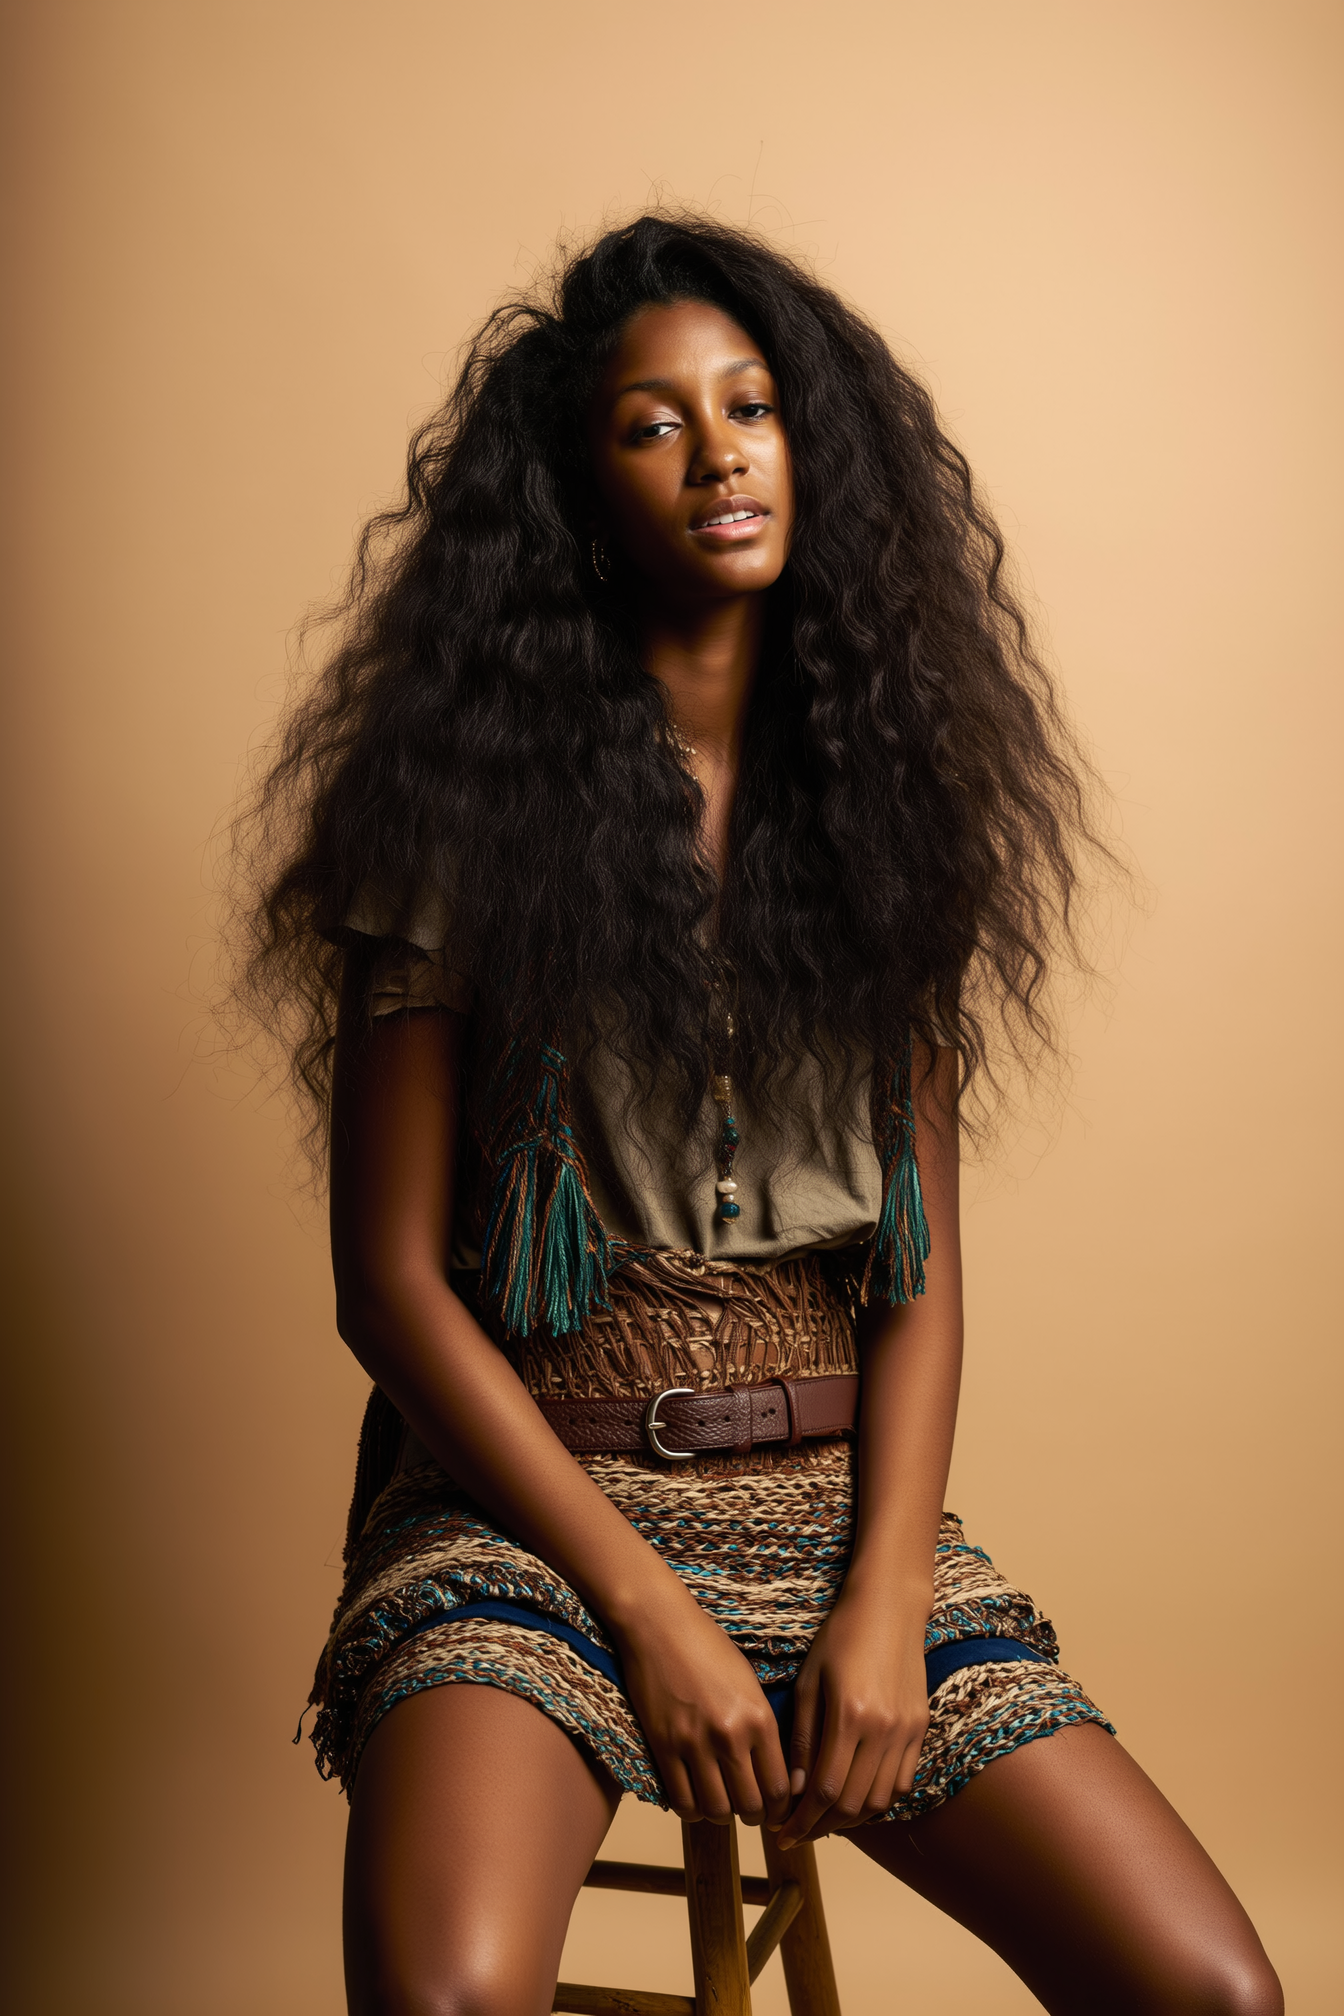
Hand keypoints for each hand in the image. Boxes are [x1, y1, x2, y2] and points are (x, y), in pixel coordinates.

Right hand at [612, 1586, 791, 1829]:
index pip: (780, 1788)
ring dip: (723, 1815)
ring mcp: (694, 1744)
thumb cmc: (709, 1647)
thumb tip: (777, 1776)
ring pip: (717, 1811)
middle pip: (750, 1807)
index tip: (777, 1810)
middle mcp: (730, 1736)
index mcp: (759, 1718)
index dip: (781, 1809)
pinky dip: (692, 1811)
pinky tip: (696, 1799)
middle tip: (750, 1809)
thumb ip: (764, 1728)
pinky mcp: (663, 1747)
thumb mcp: (751, 1684)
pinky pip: (682, 1802)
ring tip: (723, 1803)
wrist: (660, 1625)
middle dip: (754, 1816)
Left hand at [776, 1583, 929, 1848]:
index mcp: (850, 1716)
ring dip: (851, 1819)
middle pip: (854, 1804)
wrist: (889, 1608)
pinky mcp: (921, 1729)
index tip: (783, 1834)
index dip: (803, 1820)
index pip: (825, 1791)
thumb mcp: (809, 1682)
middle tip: (799, 1832)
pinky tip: (856, 1797)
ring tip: (824, 1820)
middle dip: (822, 1827)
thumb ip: (802, 1738)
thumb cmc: (840, 1637)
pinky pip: (902, 1782)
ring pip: (881, 1800)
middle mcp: (884, 1730)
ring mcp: (907, 1731)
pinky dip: (879, 1800)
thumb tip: (793, 1790)